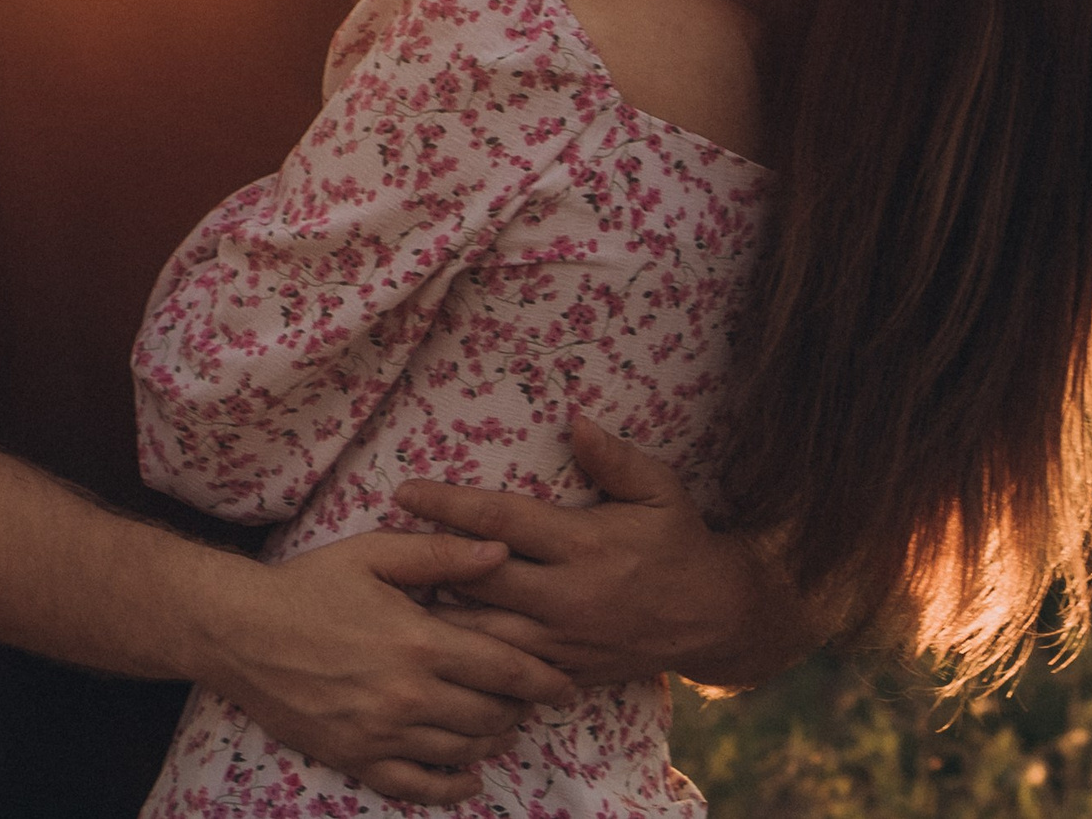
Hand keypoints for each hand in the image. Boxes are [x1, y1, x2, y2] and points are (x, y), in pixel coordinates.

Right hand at [196, 529, 577, 805]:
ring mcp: (380, 732)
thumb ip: (444, 555)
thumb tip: (504, 552)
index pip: (504, 667)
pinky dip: (450, 788)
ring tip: (506, 729)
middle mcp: (407, 694)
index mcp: (420, 640)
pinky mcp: (354, 757)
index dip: (543, 678)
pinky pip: (414, 786)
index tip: (566, 683)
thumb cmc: (311, 584)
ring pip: (460, 750)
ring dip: (493, 742)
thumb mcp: (377, 553)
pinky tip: (470, 778)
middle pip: (489, 714)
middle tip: (534, 701)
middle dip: (520, 709)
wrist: (240, 631)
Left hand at [394, 417, 779, 689]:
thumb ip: (615, 457)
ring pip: (481, 632)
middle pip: (477, 578)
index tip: (405, 491)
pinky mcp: (563, 672)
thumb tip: (574, 420)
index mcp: (584, 544)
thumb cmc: (679, 541)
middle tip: (379, 546)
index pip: (502, 520)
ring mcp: (562, 640)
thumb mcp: (660, 489)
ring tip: (393, 598)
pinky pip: (503, 669)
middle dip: (427, 562)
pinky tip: (436, 643)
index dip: (449, 504)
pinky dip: (468, 655)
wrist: (711, 617)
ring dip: (438, 614)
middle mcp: (567, 595)